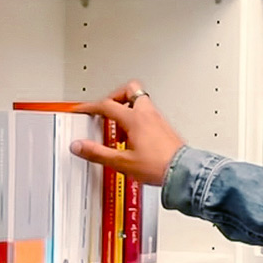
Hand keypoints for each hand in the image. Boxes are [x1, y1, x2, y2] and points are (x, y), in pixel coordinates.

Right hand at [70, 80, 184, 186]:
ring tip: (117, 128)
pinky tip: (132, 136)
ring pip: (139, 101)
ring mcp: (158, 119)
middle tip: (105, 110)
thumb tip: (80, 146)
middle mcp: (148, 114)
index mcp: (135, 119)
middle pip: (128, 90)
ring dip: (126, 109)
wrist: (182, 172)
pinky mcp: (164, 126)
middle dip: (114, 97)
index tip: (82, 109)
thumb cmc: (158, 165)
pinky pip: (147, 113)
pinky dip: (136, 119)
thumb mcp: (121, 162)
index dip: (91, 106)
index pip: (107, 105)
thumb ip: (98, 153)